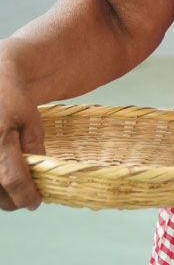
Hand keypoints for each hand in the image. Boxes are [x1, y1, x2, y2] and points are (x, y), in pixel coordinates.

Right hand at [0, 79, 44, 210]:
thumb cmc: (12, 102)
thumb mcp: (32, 123)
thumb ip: (34, 150)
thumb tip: (38, 178)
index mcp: (0, 142)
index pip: (13, 180)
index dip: (26, 195)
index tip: (36, 202)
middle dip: (13, 200)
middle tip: (28, 197)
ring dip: (1, 196)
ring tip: (16, 188)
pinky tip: (3, 179)